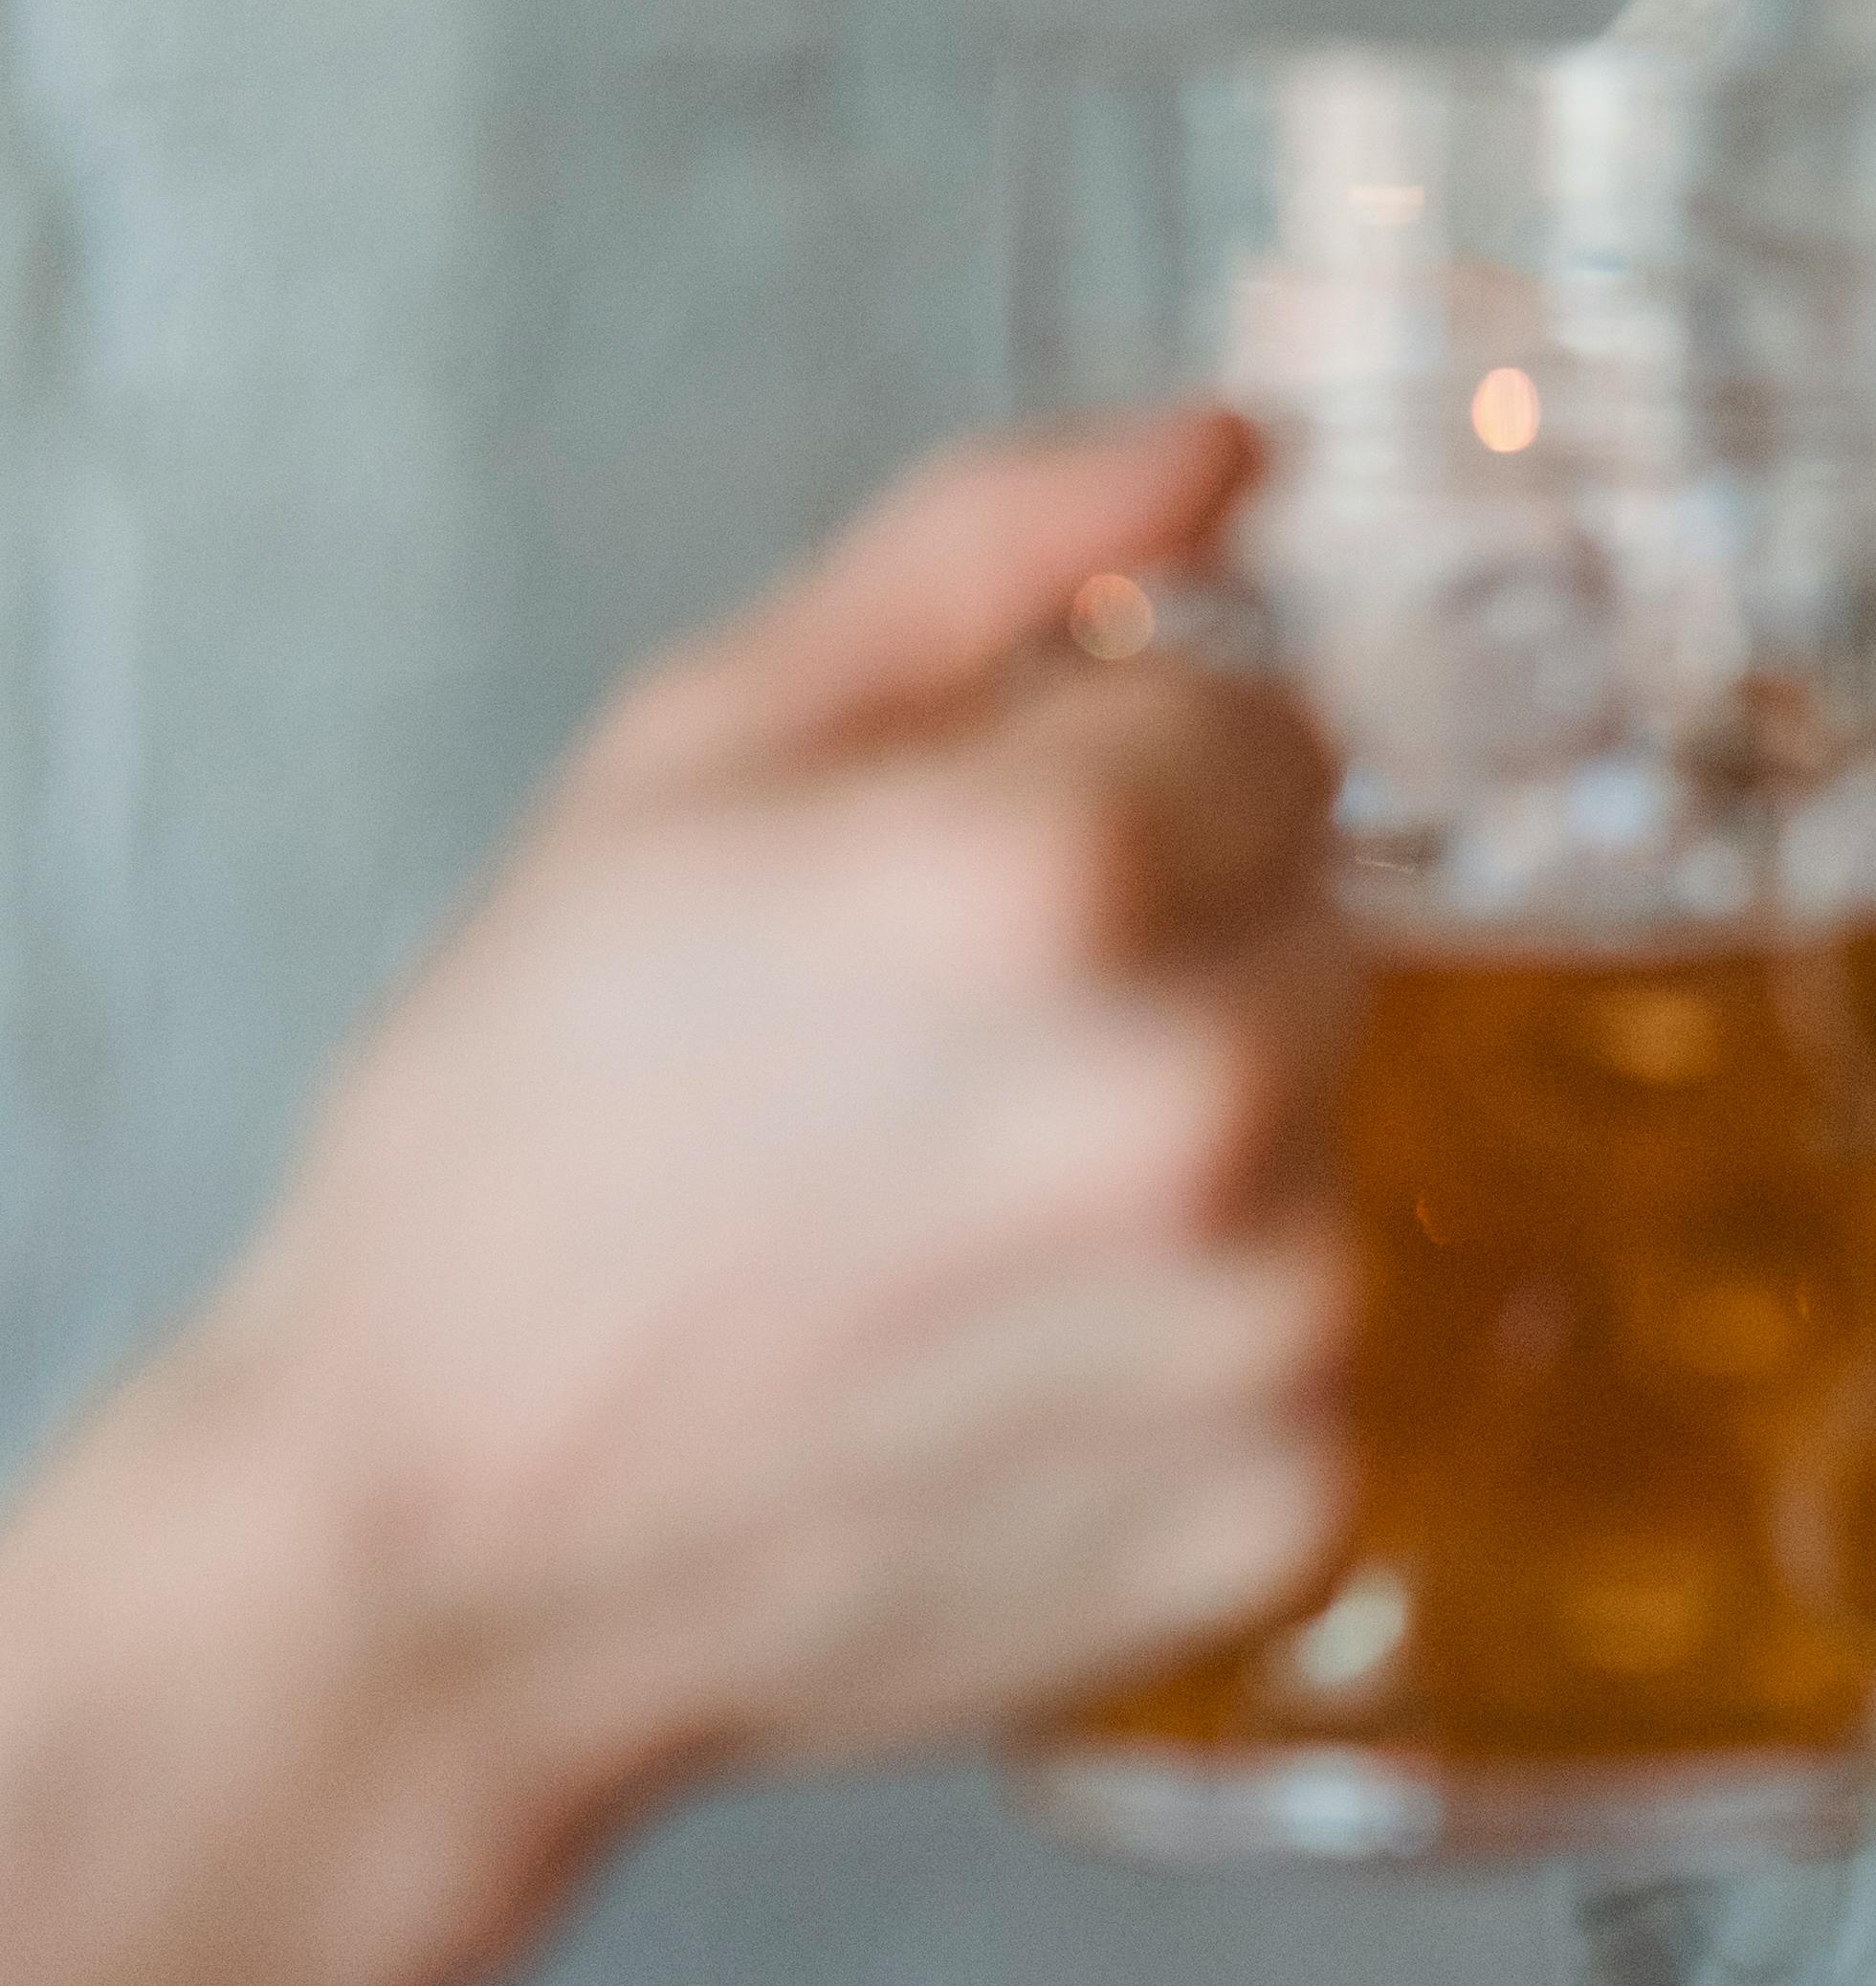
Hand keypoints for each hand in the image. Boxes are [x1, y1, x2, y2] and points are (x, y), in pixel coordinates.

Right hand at [178, 408, 1353, 1824]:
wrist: (443, 1541)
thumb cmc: (526, 1143)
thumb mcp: (691, 757)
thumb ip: (991, 554)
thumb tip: (1227, 443)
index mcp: (1049, 878)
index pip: (1274, 734)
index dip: (1122, 792)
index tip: (965, 894)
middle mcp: (1197, 1100)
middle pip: (1316, 935)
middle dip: (1163, 972)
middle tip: (925, 1084)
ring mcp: (1272, 1325)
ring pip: (1323, 1148)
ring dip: (1186, 1172)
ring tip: (945, 1245)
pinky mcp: (1296, 1507)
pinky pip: (1312, 1359)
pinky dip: (1189, 1368)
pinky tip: (998, 1384)